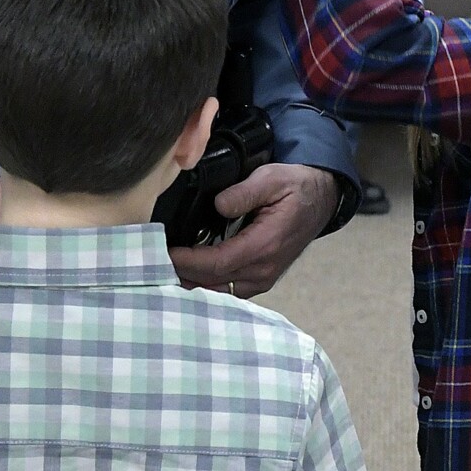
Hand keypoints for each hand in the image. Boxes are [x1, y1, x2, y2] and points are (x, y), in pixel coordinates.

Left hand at [168, 162, 338, 296]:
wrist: (321, 199)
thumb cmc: (295, 187)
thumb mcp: (272, 178)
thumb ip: (245, 192)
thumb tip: (219, 205)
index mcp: (265, 246)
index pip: (216, 264)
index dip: (185, 262)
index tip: (161, 253)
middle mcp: (264, 270)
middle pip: (211, 284)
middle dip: (179, 275)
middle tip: (149, 264)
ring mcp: (263, 279)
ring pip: (217, 293)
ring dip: (190, 284)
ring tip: (162, 271)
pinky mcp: (260, 280)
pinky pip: (226, 291)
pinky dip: (204, 285)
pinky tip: (185, 274)